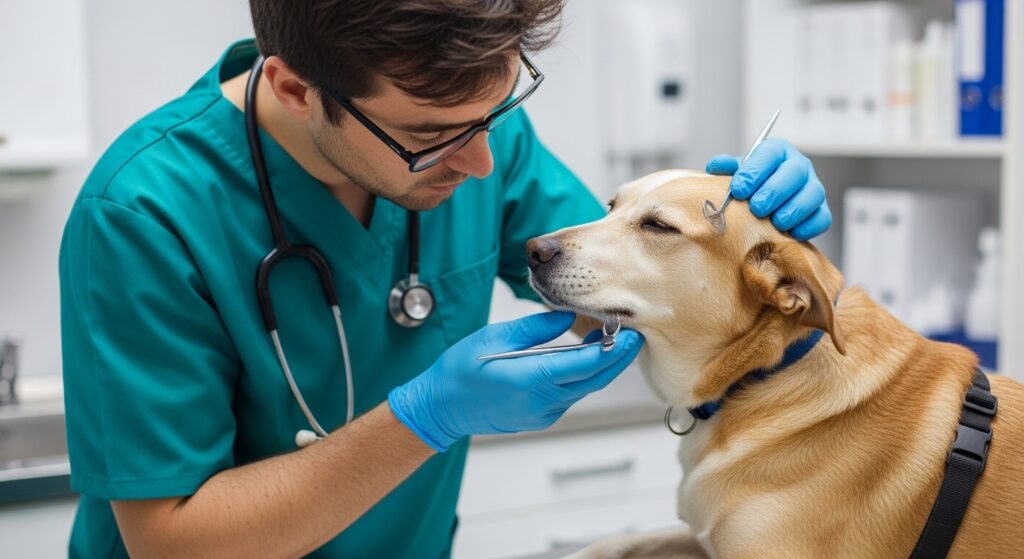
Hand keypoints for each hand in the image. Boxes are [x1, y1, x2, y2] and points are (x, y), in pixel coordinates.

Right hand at [388, 311, 643, 451]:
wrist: (441, 408)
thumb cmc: (460, 369)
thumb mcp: (494, 337)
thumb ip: (535, 328)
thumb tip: (567, 316)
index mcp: (531, 380)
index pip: (585, 365)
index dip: (613, 349)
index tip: (630, 331)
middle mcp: (542, 402)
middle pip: (593, 379)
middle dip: (617, 357)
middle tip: (635, 332)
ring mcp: (543, 413)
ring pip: (585, 387)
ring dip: (601, 365)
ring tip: (613, 337)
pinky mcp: (542, 416)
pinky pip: (571, 393)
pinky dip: (583, 374)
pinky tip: (586, 355)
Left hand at [705, 138, 830, 239]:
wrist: (763, 204)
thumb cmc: (749, 186)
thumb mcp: (736, 173)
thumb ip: (725, 168)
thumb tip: (715, 166)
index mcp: (777, 152)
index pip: (770, 154)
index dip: (755, 171)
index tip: (739, 189)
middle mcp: (799, 166)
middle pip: (795, 172)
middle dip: (775, 191)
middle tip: (756, 208)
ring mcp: (813, 187)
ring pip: (813, 194)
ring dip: (793, 210)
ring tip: (774, 222)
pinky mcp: (820, 210)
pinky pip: (822, 218)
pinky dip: (808, 226)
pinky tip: (790, 233)